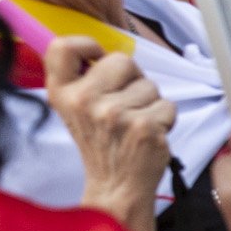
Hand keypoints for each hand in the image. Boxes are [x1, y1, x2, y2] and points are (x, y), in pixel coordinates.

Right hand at [46, 39, 175, 228]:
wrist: (116, 185)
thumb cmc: (102, 143)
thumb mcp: (75, 109)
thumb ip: (81, 78)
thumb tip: (98, 50)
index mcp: (62, 94)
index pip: (62, 47)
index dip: (86, 45)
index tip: (98, 57)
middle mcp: (85, 101)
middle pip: (123, 60)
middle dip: (132, 78)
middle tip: (125, 104)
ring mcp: (115, 114)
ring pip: (150, 85)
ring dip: (149, 102)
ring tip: (135, 123)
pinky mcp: (144, 127)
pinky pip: (167, 105)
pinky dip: (164, 118)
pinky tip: (148, 134)